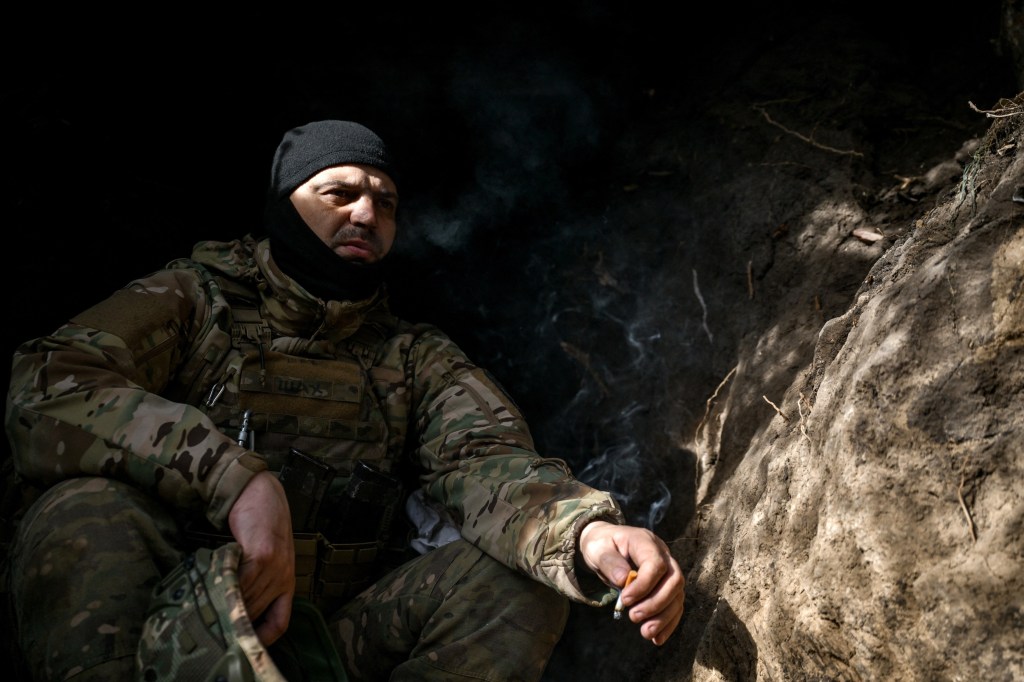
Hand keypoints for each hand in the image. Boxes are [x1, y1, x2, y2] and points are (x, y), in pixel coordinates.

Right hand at [228, 470, 295, 645]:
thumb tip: (232, 608)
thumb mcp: (266, 559)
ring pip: (246, 598)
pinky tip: (211, 590)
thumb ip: (255, 583)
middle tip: (211, 628)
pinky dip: (225, 588)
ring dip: (225, 607)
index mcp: (287, 583)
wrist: (262, 493)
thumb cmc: (261, 526)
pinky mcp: (262, 554)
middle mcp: (283, 578)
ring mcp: (275, 566)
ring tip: (204, 613)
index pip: (280, 623)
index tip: (243, 643)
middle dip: (234, 622)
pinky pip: (241, 580)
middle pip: (256, 613)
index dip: (263, 639)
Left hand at [578, 520, 684, 645]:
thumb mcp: (597, 549)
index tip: (625, 600)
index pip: (656, 564)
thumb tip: (624, 580)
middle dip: (656, 603)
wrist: (605, 546)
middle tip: (634, 617)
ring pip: (678, 596)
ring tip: (645, 633)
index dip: (644, 585)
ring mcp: (668, 571)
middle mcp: (663, 554)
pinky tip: (656, 638)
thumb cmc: (601, 546)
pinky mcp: (667, 587)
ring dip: (664, 617)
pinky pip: (675, 606)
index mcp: (645, 541)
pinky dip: (668, 623)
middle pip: (674, 580)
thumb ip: (609, 562)